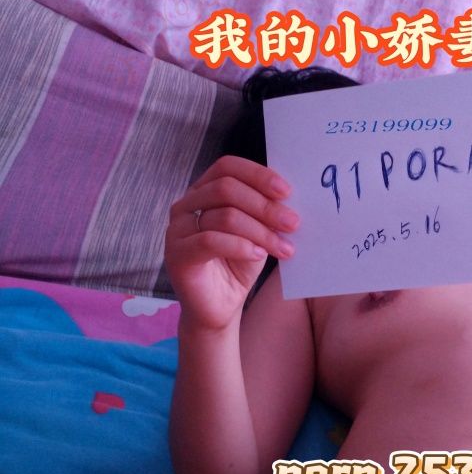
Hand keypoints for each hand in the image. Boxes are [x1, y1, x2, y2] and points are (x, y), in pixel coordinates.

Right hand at [164, 156, 299, 329]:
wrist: (220, 306)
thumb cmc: (239, 264)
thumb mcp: (258, 231)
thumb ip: (265, 211)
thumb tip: (289, 198)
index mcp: (204, 190)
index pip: (228, 167)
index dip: (258, 175)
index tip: (286, 191)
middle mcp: (186, 204)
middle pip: (226, 188)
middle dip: (265, 205)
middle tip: (293, 222)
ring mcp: (177, 229)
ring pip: (223, 216)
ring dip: (260, 231)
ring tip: (283, 247)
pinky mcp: (176, 254)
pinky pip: (210, 241)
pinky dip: (240, 246)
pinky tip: (259, 255)